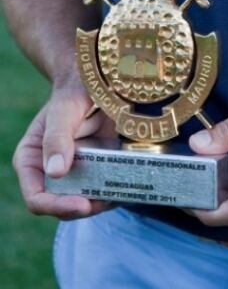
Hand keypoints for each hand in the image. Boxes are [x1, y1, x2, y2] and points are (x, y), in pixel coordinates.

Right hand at [13, 82, 112, 219]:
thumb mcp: (65, 110)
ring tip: (124, 192)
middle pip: (64, 205)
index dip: (56, 206)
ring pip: (89, 201)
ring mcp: (79, 172)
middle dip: (85, 208)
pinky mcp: (103, 168)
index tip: (82, 204)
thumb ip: (57, 138)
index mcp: (33, 160)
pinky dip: (120, 191)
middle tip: (107, 202)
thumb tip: (55, 173)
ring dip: (105, 202)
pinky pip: (110, 189)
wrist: (102, 80)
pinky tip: (134, 185)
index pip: (36, 197)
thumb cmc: (76, 91)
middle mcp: (53, 171)